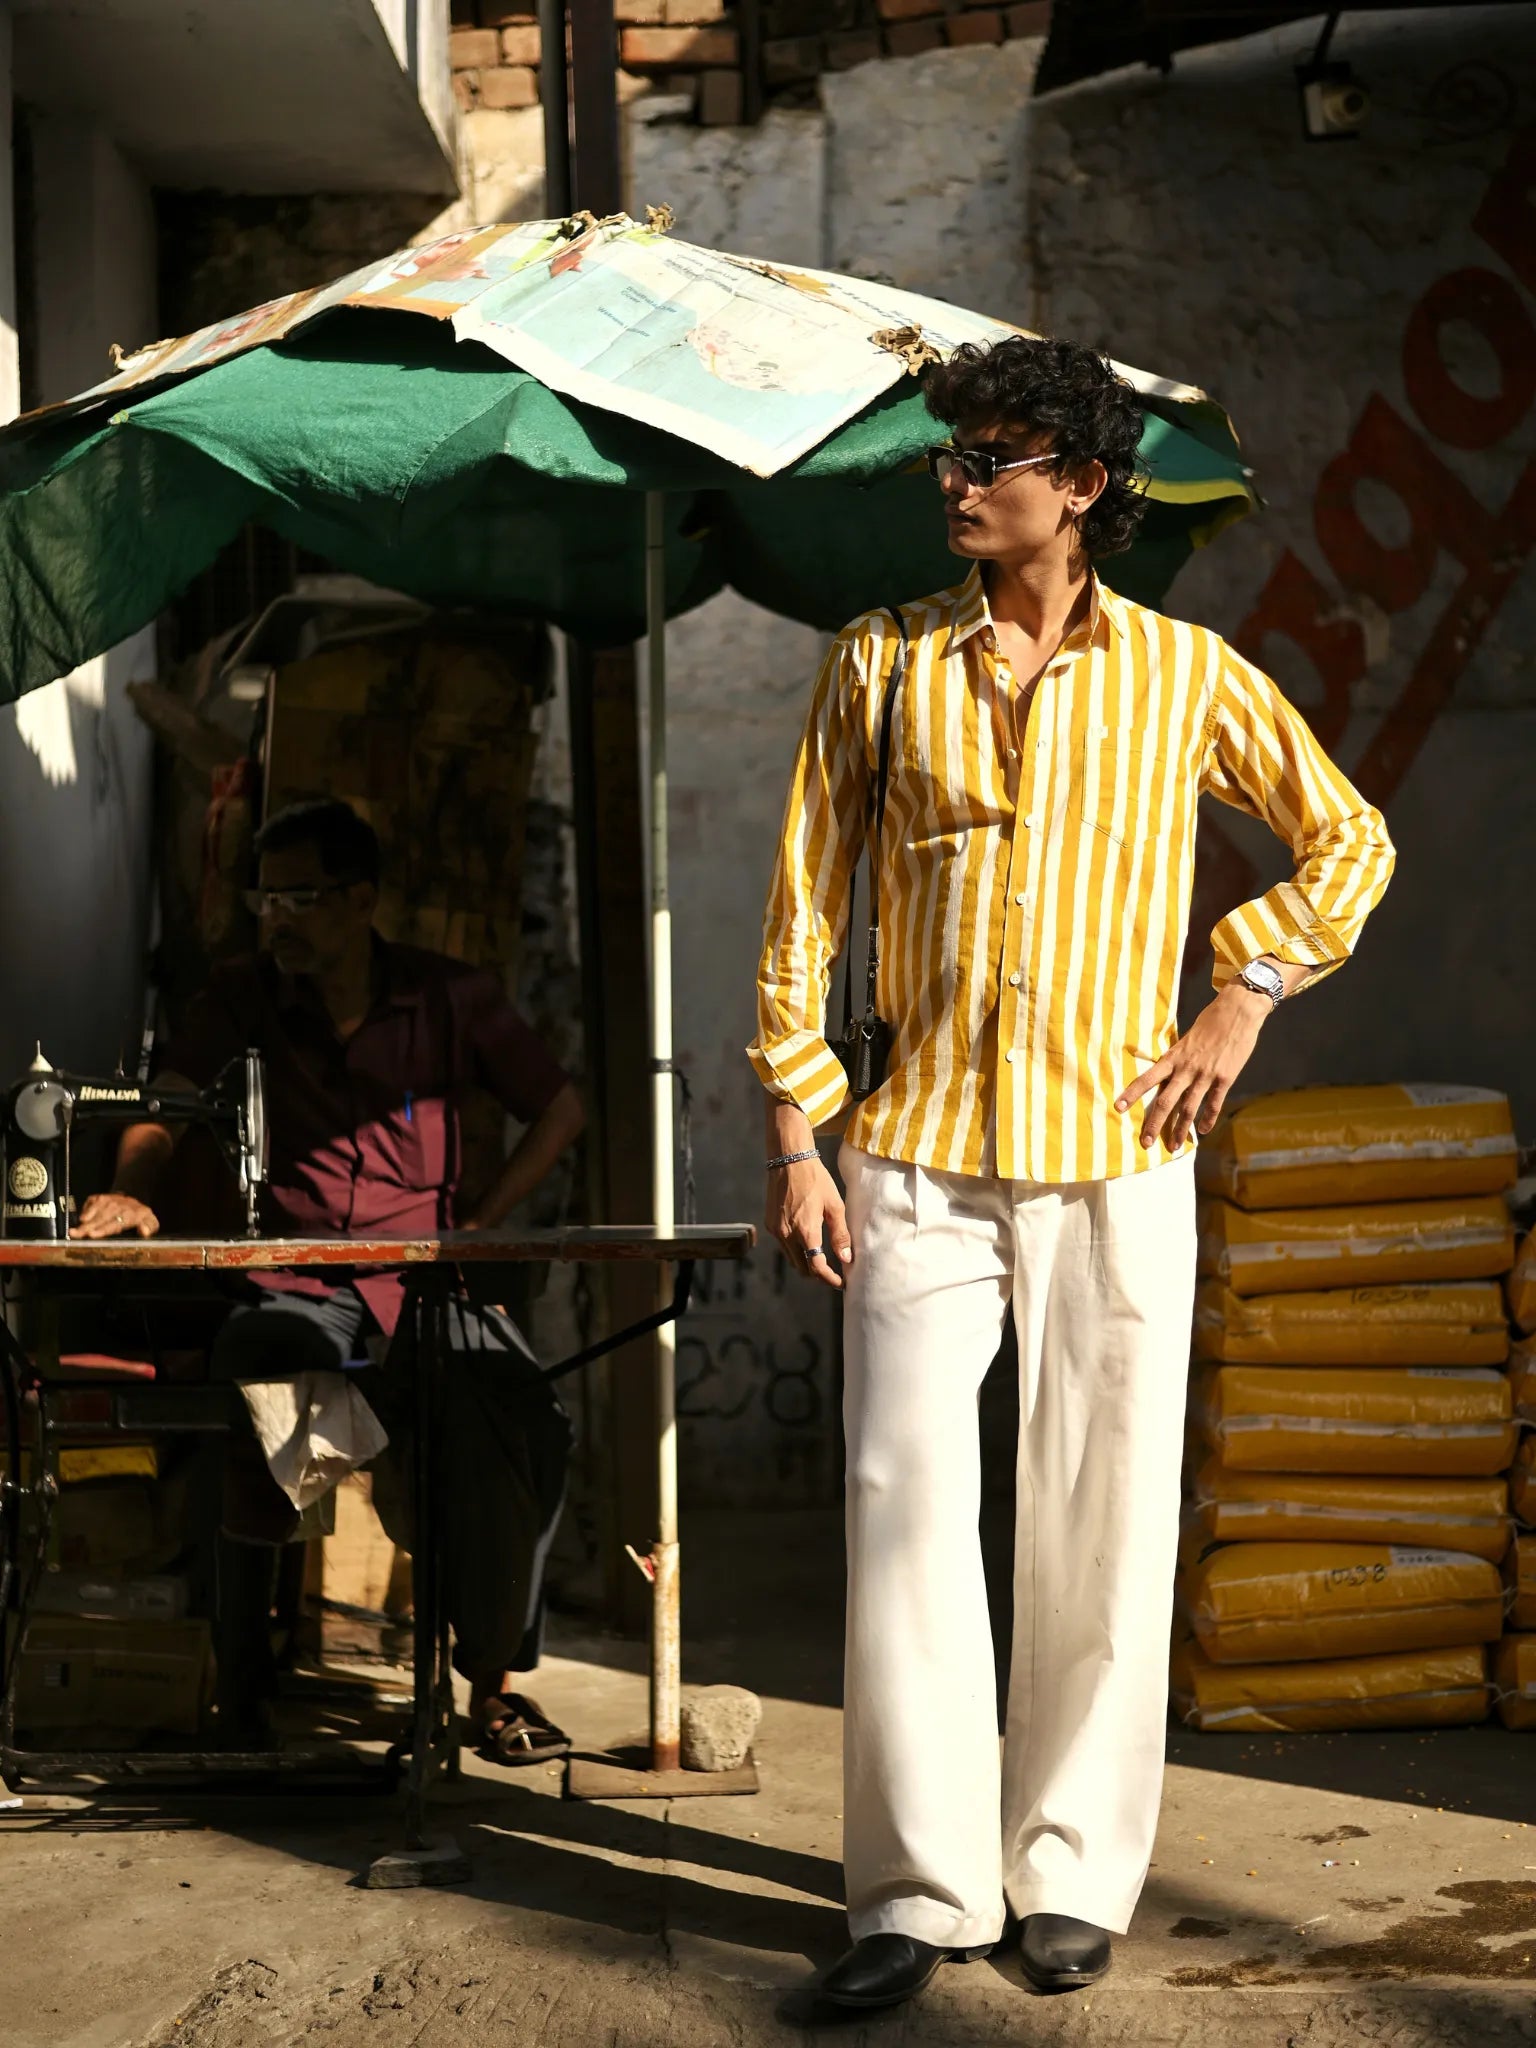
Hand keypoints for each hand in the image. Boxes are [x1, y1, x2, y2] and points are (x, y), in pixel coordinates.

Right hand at [72, 1193, 160, 1239]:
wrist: (135, 1198)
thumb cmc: (140, 1215)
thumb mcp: (150, 1222)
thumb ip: (150, 1227)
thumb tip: (145, 1231)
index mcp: (132, 1214)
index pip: (115, 1223)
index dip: (103, 1229)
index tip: (92, 1234)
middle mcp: (119, 1206)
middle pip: (102, 1218)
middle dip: (88, 1227)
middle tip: (76, 1234)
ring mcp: (108, 1200)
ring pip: (95, 1210)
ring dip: (84, 1220)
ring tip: (74, 1231)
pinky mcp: (100, 1197)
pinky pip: (91, 1202)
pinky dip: (85, 1210)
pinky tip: (81, 1219)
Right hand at [766, 1156, 852, 1289]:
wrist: (789, 1160)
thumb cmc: (816, 1180)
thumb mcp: (834, 1205)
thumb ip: (840, 1234)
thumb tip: (846, 1258)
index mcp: (806, 1231)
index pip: (816, 1267)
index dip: (829, 1279)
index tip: (841, 1283)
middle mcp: (787, 1234)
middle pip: (802, 1268)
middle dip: (818, 1274)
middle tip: (833, 1273)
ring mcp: (776, 1230)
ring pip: (792, 1259)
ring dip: (806, 1263)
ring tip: (822, 1259)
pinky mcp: (770, 1224)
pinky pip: (784, 1246)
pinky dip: (796, 1250)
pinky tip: (807, 1242)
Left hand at [1115, 984, 1270, 1152]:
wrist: (1237, 1011)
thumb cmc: (1210, 1021)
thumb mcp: (1186, 1038)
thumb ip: (1177, 1058)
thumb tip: (1167, 1074)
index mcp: (1173, 1057)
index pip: (1147, 1079)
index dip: (1131, 1094)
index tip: (1118, 1108)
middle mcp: (1186, 1069)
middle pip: (1165, 1102)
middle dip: (1154, 1125)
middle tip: (1145, 1143)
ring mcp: (1206, 1075)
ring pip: (1188, 1109)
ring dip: (1180, 1130)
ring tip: (1175, 1147)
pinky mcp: (1226, 1078)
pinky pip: (1214, 1104)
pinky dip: (1207, 1120)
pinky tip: (1202, 1131)